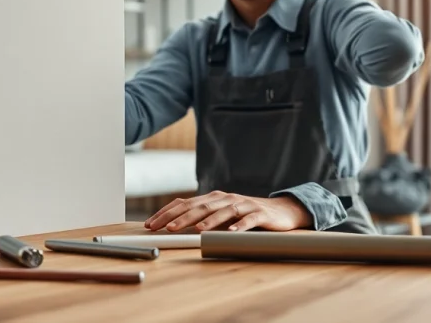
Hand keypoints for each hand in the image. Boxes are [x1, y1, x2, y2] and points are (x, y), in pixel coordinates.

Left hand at [144, 190, 312, 232]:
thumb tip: (172, 227)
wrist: (280, 211)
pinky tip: (232, 232)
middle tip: (166, 229)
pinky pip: (249, 220)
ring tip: (196, 231)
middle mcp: (224, 199)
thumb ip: (201, 218)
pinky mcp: (260, 214)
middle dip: (180, 218)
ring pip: (223, 211)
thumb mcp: (220, 215)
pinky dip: (240, 226)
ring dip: (208, 221)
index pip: (184, 203)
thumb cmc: (245, 215)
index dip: (166, 213)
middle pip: (199, 207)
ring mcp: (243, 205)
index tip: (150, 224)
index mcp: (212, 199)